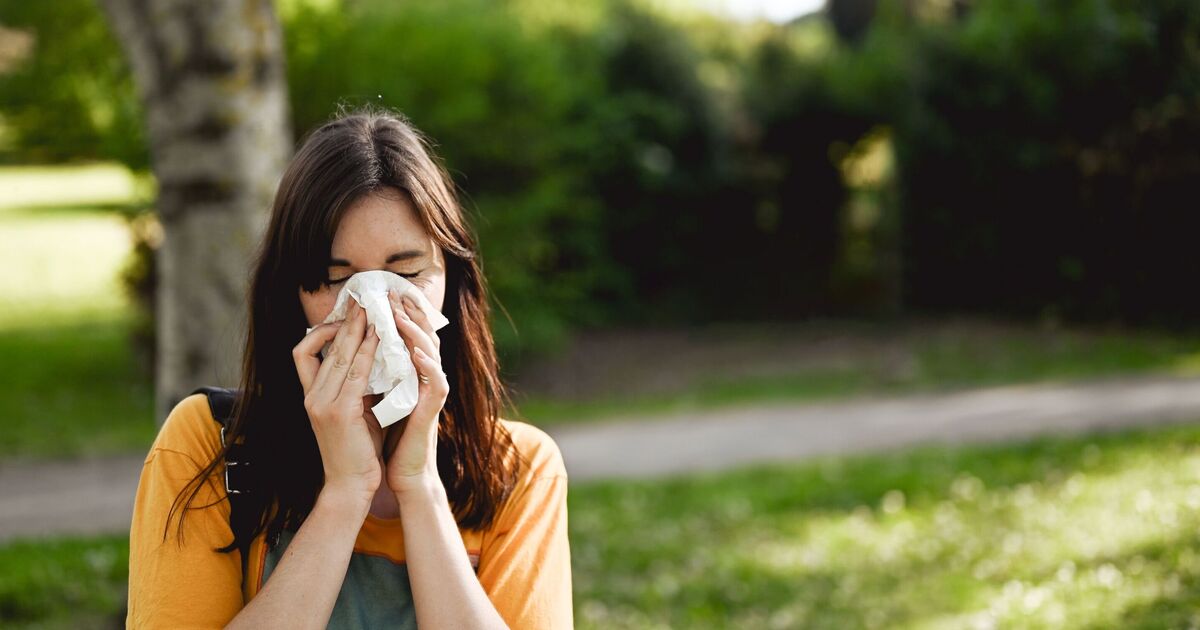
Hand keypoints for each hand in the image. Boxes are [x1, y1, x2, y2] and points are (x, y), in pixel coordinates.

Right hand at [292, 302, 384, 503]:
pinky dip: (368, 351)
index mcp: (310, 396)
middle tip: (362, 300)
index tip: (344, 317)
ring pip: (338, 354)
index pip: (303, 352)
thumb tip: (371, 359)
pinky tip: (382, 338)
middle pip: (321, 346)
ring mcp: (321, 403)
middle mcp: (311, 396)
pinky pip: (355, 372)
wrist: (351, 486)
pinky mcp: (339, 412)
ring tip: (374, 311)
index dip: (320, 330)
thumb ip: (355, 388)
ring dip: (358, 329)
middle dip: (344, 321)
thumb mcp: (352, 413)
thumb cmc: (357, 451)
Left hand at [383, 289, 449, 495]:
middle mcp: (424, 380)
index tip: (382, 296)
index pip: (407, 337)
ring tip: (402, 315)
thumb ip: (372, 376)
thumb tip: (351, 353)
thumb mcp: (376, 399)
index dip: (398, 315)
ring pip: (432, 354)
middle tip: (394, 293)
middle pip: (423, 336)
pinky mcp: (433, 411)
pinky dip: (428, 366)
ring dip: (417, 333)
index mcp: (410, 375)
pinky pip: (436, 383)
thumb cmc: (389, 438)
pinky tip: (417, 353)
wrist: (401, 473)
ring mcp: (430, 394)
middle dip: (409, 314)